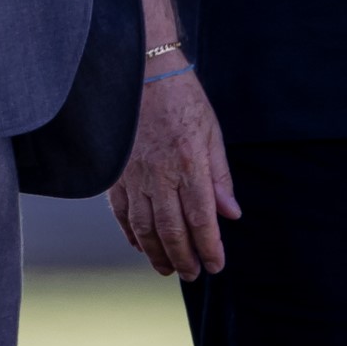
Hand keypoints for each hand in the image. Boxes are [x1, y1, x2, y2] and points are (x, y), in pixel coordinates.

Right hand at [106, 61, 239, 278]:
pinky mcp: (115, 170)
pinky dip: (130, 233)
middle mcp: (160, 174)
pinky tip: (140, 245)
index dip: (209, 248)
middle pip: (171, 230)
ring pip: (144, 226)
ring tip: (167, 269)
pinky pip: (121, 211)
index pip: (202, 219)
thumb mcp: (211, 133)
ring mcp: (133, 174)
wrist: (141, 70)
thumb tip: (231, 214)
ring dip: (156, 253)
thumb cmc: (181, 98)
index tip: (216, 266)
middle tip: (191, 276)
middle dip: (183, 258)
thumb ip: (220, 176)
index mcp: (190, 163)